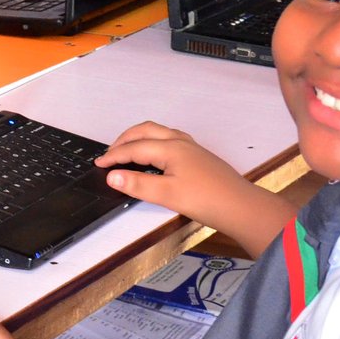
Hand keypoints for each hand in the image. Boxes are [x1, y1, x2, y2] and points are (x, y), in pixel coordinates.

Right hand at [95, 122, 253, 231]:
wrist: (240, 207)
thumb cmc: (207, 200)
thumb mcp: (167, 194)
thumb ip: (138, 184)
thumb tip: (112, 176)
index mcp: (170, 148)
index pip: (134, 148)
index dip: (114, 156)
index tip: (99, 164)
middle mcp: (180, 142)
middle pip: (145, 131)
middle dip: (124, 139)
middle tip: (109, 153)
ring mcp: (191, 147)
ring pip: (158, 132)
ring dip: (139, 138)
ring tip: (127, 150)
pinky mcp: (198, 156)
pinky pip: (169, 139)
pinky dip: (153, 142)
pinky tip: (154, 156)